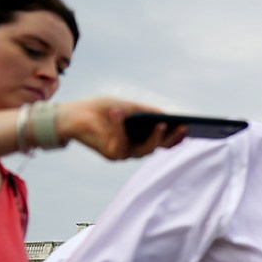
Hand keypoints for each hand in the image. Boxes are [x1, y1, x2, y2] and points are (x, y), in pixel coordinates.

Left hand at [55, 98, 186, 159]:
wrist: (73, 115)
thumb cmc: (101, 109)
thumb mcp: (129, 107)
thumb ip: (146, 112)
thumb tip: (167, 117)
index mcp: (140, 137)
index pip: (163, 141)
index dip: (176, 137)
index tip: (187, 128)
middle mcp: (134, 148)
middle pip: (158, 147)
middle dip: (171, 138)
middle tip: (182, 128)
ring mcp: (124, 153)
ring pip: (145, 150)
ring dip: (152, 135)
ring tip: (160, 123)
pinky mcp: (111, 155)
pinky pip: (122, 144)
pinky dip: (119, 126)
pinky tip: (117, 112)